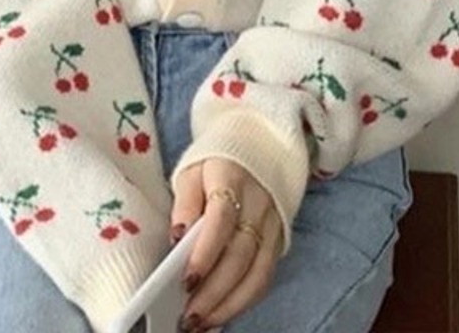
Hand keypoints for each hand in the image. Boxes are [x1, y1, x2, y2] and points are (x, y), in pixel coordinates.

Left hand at [170, 157, 282, 331]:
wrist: (259, 143)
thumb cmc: (217, 161)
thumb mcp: (192, 169)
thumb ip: (185, 202)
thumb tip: (177, 238)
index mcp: (232, 177)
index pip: (221, 220)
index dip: (205, 253)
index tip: (186, 281)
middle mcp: (258, 203)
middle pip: (240, 254)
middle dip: (214, 292)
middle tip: (189, 317)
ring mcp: (273, 223)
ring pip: (258, 272)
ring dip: (231, 304)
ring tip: (204, 323)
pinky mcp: (280, 239)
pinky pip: (266, 276)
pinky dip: (246, 300)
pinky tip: (224, 313)